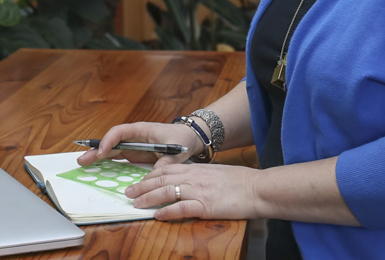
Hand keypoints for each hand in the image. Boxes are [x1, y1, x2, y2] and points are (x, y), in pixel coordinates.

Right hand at [76, 122, 202, 167]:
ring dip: (98, 156)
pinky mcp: (135, 153)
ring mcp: (133, 145)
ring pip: (112, 149)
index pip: (120, 132)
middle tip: (82, 160)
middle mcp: (134, 137)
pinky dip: (106, 162)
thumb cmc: (181, 139)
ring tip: (83, 164)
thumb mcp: (176, 150)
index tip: (102, 152)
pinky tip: (96, 168)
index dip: (109, 141)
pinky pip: (118, 157)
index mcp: (142, 130)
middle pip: (112, 141)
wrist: (188, 139)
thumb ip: (166, 162)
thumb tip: (155, 174)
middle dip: (96, 149)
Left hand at [127, 162, 261, 220]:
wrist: (256, 187)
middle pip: (162, 178)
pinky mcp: (206, 205)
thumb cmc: (240, 181)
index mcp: (197, 169)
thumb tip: (187, 182)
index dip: (150, 176)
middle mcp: (194, 177)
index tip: (139, 181)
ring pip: (167, 191)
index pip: (167, 169)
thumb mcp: (216, 174)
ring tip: (135, 203)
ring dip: (148, 197)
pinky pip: (182, 208)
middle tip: (128, 192)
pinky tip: (157, 215)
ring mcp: (199, 190)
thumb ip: (200, 177)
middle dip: (142, 186)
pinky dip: (168, 211)